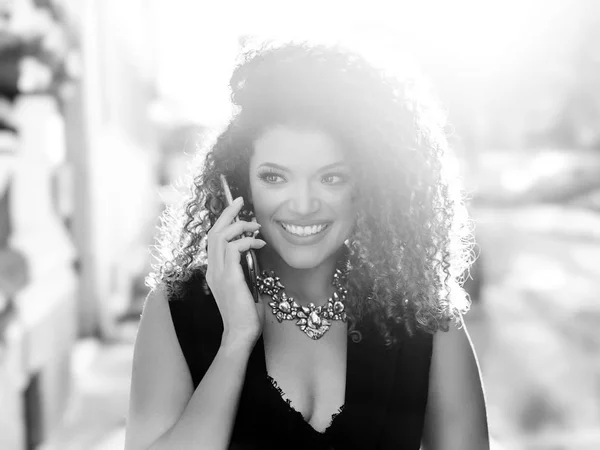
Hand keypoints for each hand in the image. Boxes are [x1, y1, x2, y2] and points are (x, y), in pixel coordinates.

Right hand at [205, 197, 265, 347]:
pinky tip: (259, 244)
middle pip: (214, 232)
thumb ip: (245, 269)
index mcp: (214, 271)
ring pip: (221, 236)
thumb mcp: (245, 286)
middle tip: (240, 201)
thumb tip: (254, 253)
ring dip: (240, 226)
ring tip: (255, 227)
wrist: (240, 334)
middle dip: (227, 213)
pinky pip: (233, 249)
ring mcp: (218, 273)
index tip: (237, 210)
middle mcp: (212, 270)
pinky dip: (246, 241)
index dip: (224, 222)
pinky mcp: (229, 278)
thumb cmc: (245, 314)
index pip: (214, 239)